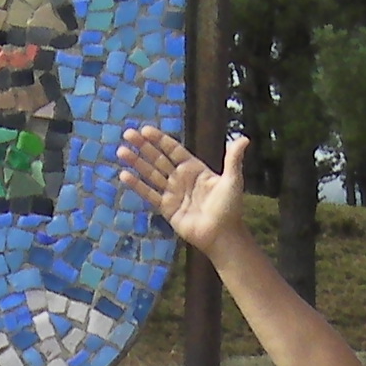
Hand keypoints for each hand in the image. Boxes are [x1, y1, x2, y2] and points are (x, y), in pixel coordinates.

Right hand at [118, 126, 246, 250]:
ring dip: (136, 162)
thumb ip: (233, 160)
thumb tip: (244, 138)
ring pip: (150, 174)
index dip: (160, 140)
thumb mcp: (232, 181)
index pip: (173, 150)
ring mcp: (172, 193)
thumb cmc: (229, 208)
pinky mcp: (166, 208)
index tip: (145, 130)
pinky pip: (149, 194)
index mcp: (195, 169)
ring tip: (121, 151)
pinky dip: (137, 185)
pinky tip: (124, 175)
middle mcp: (181, 179)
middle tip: (127, 134)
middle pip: (158, 159)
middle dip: (143, 147)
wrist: (222, 235)